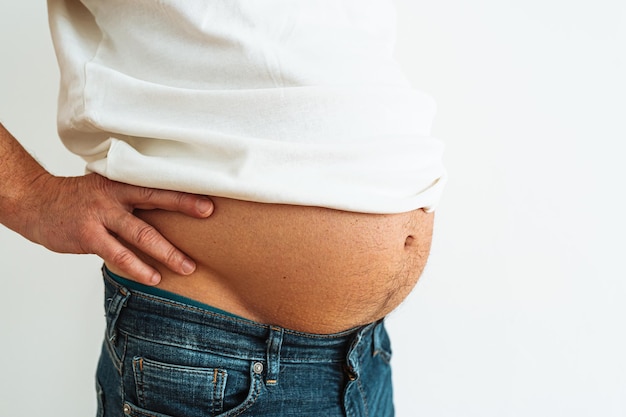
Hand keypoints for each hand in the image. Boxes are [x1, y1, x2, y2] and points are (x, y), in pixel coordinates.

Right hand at [19, 173, 213, 284]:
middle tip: (208, 215)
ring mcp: (101, 216)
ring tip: (187, 267)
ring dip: (167, 252)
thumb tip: (168, 210)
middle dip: (184, 208)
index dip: (184, 191)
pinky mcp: (89, 236)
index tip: (209, 199)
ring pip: (141, 235)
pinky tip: (153, 278)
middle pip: (155, 200)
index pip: (158, 185)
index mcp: (122, 183)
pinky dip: (138, 268)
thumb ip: (133, 198)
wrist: (37, 204)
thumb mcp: (106, 189)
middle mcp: (115, 197)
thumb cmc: (79, 199)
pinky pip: (118, 255)